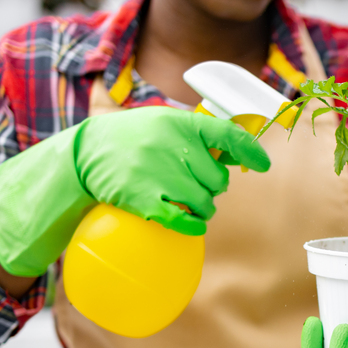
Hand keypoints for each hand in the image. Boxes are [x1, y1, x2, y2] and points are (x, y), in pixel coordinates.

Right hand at [0, 106, 270, 276]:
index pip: (226, 134)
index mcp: (178, 123)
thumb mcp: (161, 125)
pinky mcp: (143, 200)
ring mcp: (157, 174)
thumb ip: (195, 136)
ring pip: (206, 202)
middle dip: (212, 186)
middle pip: (218, 179)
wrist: (82, 155)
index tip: (264, 163)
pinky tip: (191, 223)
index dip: (250, 150)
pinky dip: (193, 224)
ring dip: (203, 207)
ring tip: (187, 202)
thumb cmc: (129, 140)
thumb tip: (237, 151)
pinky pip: (185, 220)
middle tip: (196, 184)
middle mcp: (171, 146)